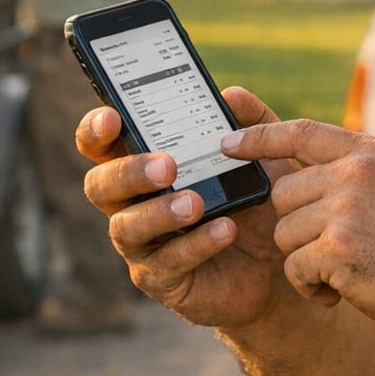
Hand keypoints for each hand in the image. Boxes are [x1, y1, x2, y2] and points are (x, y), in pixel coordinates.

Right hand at [76, 86, 294, 327]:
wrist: (279, 261)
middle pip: (100, 185)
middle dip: (128, 172)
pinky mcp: (162, 279)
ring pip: (125, 227)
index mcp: (144, 165)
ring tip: (196, 203)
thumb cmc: (257, 200)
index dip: (96, 130)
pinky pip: (167, 262)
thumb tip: (231, 96)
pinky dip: (195, 244)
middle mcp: (132, 203)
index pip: (102, 145)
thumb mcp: (263, 156)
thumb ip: (251, 123)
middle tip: (167, 166)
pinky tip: (225, 229)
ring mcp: (142, 244)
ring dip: (158, 213)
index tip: (112, 118)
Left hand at [220, 121, 374, 331]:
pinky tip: (340, 295)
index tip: (228, 142)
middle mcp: (355, 172)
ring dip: (305, 261)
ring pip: (284, 233)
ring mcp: (345, 208)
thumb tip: (318, 167)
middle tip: (332, 250)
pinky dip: (311, 288)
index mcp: (370, 151)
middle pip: (284, 193)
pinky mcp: (336, 248)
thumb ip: (362, 169)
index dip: (259, 136)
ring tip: (343, 274)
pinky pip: (294, 268)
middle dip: (297, 227)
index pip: (302, 131)